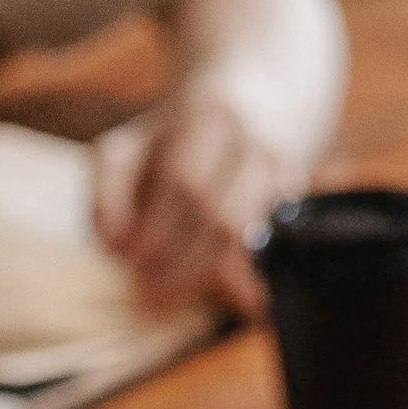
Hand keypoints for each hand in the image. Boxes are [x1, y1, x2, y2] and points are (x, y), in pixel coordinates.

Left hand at [94, 90, 279, 319]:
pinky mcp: (299, 211)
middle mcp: (256, 145)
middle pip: (219, 218)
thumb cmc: (180, 139)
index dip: (155, 232)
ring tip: (178, 301)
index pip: (184, 183)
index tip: (129, 267)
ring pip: (250, 241)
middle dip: (179, 266)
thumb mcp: (133, 146)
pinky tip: (230, 304)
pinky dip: (250, 286)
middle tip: (148, 300)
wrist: (258, 105)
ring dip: (210, 279)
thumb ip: (109, 190)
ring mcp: (286, 178)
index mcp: (212, 118)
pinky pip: (276, 258)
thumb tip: (111, 247)